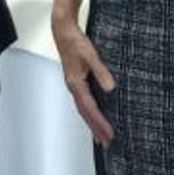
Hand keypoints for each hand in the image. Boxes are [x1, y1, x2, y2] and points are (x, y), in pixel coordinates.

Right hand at [52, 18, 115, 145]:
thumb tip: (110, 88)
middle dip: (96, 129)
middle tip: (106, 143)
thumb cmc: (74, 41)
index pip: (90, 108)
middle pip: (85, 113)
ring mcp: (74, 85)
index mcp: (76, 83)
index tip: (109, 134)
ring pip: (83, 109)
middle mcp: (73, 87)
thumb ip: (101, 72)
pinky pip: (83, 102)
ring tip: (101, 136)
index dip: (100, 123)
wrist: (63, 30)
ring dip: (93, 123)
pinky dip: (90, 112)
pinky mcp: (76, 81)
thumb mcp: (91, 55)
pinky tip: (95, 115)